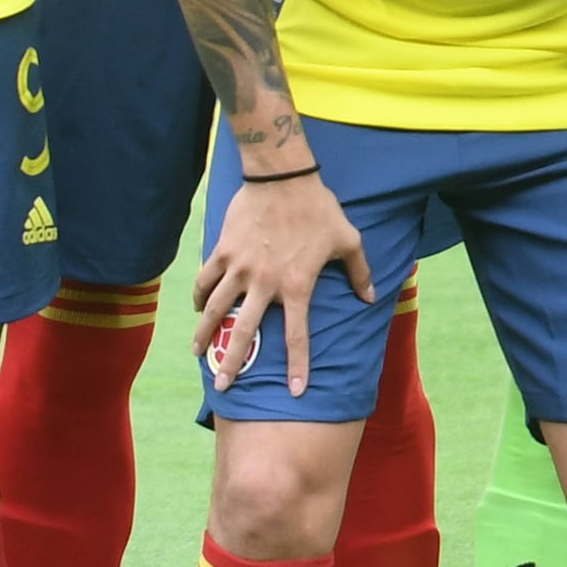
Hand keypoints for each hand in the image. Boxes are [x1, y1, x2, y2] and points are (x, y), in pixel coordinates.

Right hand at [195, 156, 374, 397]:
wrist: (283, 176)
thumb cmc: (319, 208)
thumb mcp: (349, 239)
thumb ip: (360, 272)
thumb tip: (370, 297)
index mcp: (297, 285)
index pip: (297, 335)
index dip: (297, 365)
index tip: (295, 390)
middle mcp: (264, 283)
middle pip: (244, 332)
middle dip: (232, 362)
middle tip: (224, 387)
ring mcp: (239, 267)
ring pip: (214, 308)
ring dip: (204, 333)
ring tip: (198, 352)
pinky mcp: (223, 250)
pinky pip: (204, 279)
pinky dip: (197, 295)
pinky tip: (196, 309)